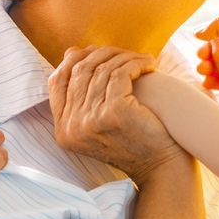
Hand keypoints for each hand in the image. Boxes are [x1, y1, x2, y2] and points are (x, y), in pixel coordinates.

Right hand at [48, 46, 185, 179]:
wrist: (161, 168)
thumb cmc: (135, 142)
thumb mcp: (98, 123)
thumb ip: (82, 96)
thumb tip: (73, 50)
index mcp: (63, 130)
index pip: (56, 82)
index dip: (74, 60)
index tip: (97, 52)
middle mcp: (72, 127)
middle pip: (80, 71)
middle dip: (104, 54)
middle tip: (125, 53)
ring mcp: (90, 120)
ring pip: (102, 69)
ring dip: (124, 57)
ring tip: (141, 59)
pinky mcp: (113, 112)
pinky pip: (120, 73)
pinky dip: (136, 64)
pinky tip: (148, 65)